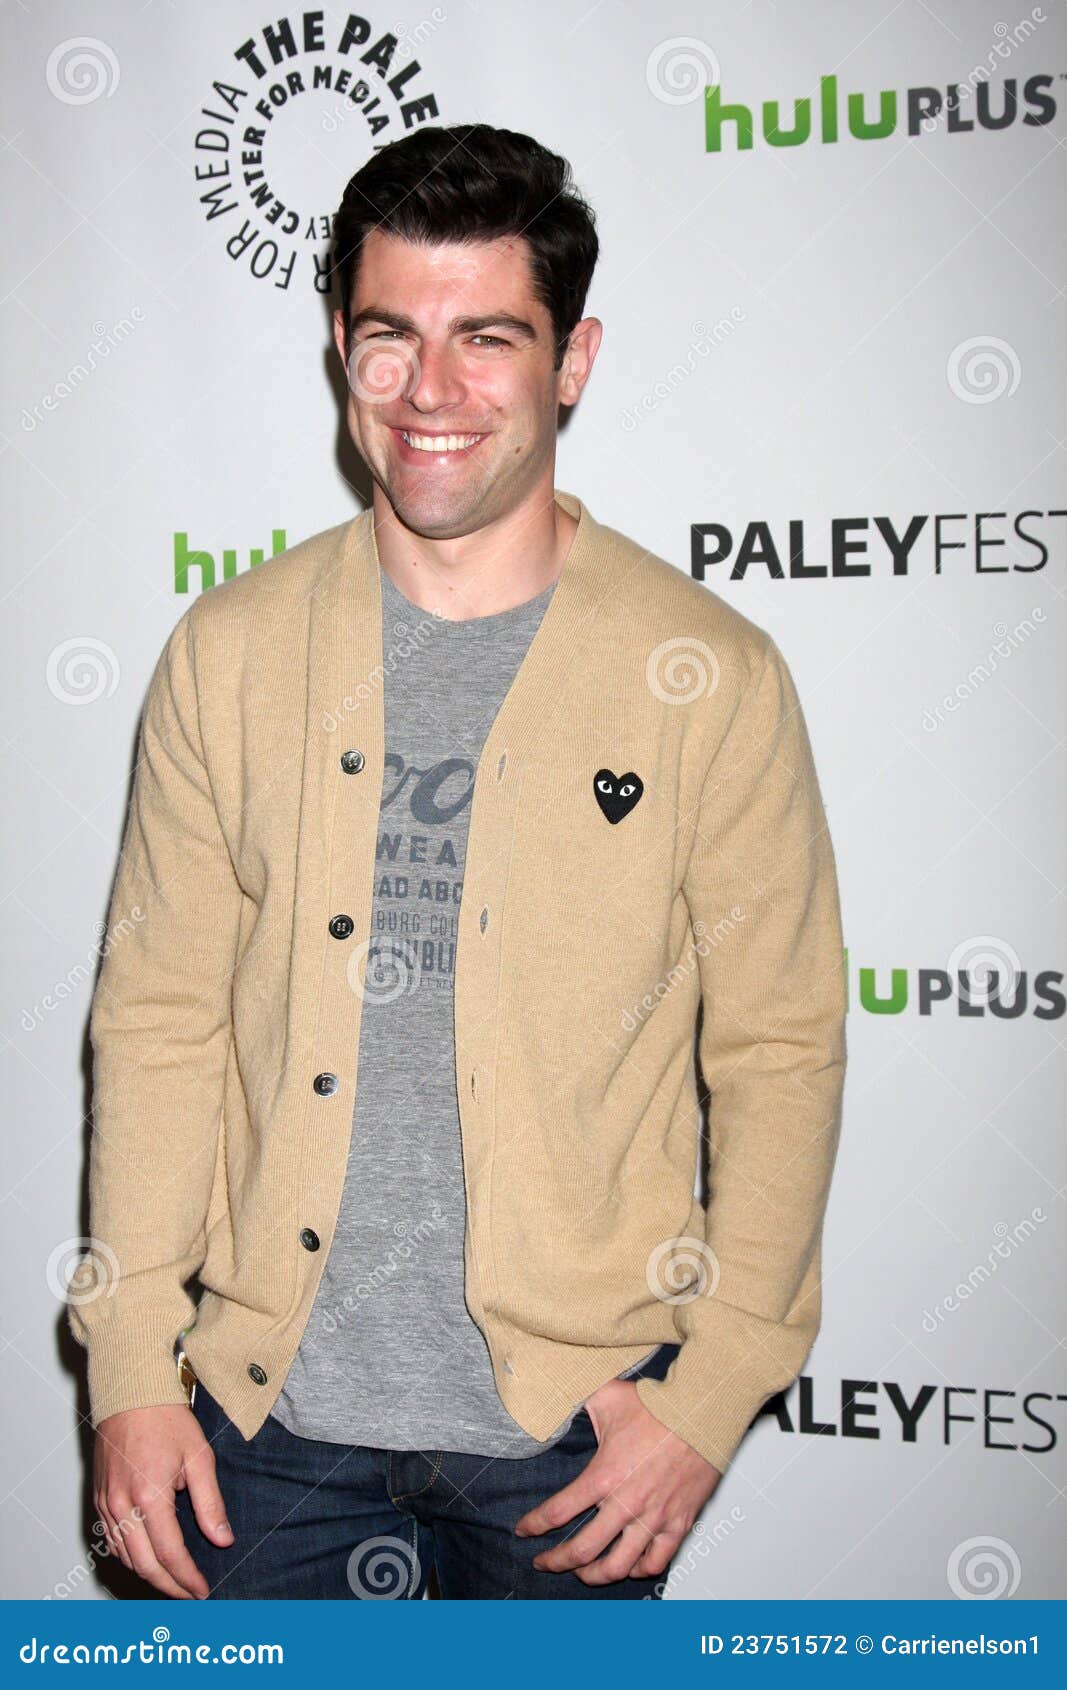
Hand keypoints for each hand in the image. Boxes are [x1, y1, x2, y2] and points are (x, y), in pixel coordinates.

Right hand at [93, 1404, 232, 1598]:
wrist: (130, 1393)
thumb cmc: (166, 1419)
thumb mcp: (199, 1457)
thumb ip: (211, 1503)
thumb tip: (223, 1539)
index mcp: (149, 1497)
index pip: (169, 1554)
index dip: (187, 1579)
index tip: (202, 1591)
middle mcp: (122, 1506)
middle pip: (144, 1566)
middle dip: (170, 1586)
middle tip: (190, 1595)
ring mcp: (106, 1505)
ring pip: (126, 1558)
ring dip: (149, 1575)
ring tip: (174, 1582)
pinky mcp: (99, 1500)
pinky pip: (112, 1542)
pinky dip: (130, 1558)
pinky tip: (147, 1559)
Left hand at [513, 1376, 720, 1584]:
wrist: (703, 1413)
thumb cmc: (657, 1405)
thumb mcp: (607, 1395)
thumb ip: (575, 1397)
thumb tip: (551, 1394)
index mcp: (604, 1475)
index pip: (557, 1512)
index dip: (534, 1525)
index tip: (523, 1530)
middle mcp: (627, 1503)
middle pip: (582, 1550)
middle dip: (557, 1562)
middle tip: (544, 1563)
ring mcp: (654, 1518)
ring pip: (617, 1566)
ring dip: (594, 1575)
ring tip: (582, 1573)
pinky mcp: (679, 1523)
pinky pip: (655, 1562)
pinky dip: (638, 1570)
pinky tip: (627, 1565)